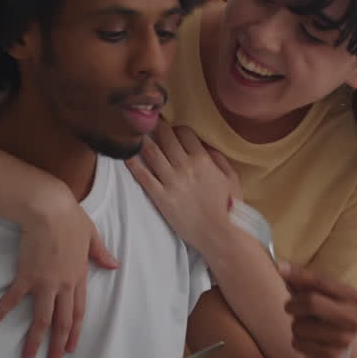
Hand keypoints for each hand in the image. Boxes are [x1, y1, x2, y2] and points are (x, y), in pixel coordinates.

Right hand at [0, 183, 119, 357]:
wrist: (49, 210)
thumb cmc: (71, 219)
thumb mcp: (92, 236)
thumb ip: (101, 254)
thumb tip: (113, 265)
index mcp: (79, 278)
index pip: (78, 313)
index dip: (75, 333)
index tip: (71, 349)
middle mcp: (63, 286)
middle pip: (62, 323)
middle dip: (58, 347)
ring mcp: (44, 283)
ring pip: (42, 319)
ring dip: (35, 341)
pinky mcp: (26, 276)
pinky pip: (14, 299)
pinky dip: (2, 313)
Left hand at [125, 119, 242, 253]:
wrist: (219, 234)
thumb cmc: (228, 208)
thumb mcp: (232, 179)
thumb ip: (219, 159)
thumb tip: (205, 146)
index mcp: (203, 160)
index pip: (185, 133)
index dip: (177, 129)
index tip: (172, 131)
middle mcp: (185, 166)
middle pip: (166, 137)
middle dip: (157, 127)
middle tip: (149, 123)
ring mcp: (171, 181)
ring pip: (151, 152)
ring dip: (142, 139)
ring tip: (135, 132)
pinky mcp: (161, 197)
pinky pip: (143, 176)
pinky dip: (132, 163)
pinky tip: (125, 154)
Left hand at [279, 262, 356, 357]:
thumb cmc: (321, 319)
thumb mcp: (314, 297)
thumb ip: (299, 281)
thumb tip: (280, 266)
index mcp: (355, 298)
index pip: (321, 280)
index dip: (297, 274)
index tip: (279, 268)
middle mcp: (355, 318)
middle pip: (311, 301)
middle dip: (293, 305)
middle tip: (289, 308)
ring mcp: (346, 339)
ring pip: (301, 325)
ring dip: (295, 327)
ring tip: (306, 330)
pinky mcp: (332, 357)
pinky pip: (299, 343)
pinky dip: (297, 342)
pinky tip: (309, 345)